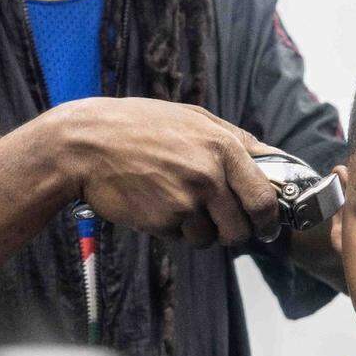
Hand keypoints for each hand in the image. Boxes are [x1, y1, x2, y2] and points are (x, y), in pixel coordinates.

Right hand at [54, 98, 281, 247]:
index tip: (267, 226)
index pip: (264, 197)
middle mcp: (209, 175)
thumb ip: (234, 138)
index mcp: (223, 146)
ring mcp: (186, 200)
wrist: (86, 145)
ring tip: (176, 203)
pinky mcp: (163, 221)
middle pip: (242, 228)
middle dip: (235, 233)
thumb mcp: (192, 117)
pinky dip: (173, 229)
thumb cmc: (138, 126)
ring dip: (199, 231)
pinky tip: (155, 204)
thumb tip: (270, 157)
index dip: (269, 218)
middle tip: (223, 226)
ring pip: (210, 237)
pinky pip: (181, 238)